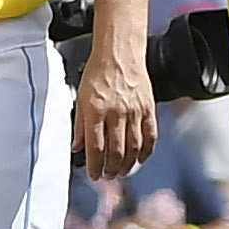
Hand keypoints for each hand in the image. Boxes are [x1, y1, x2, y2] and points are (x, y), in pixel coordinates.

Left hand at [72, 45, 153, 179]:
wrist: (119, 53)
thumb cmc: (98, 73)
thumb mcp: (80, 97)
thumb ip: (80, 125)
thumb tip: (77, 148)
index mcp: (96, 110)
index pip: (96, 147)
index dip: (95, 166)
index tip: (94, 175)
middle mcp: (116, 112)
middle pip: (116, 152)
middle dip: (111, 169)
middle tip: (108, 176)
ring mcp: (134, 111)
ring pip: (134, 147)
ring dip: (128, 165)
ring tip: (121, 171)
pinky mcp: (148, 108)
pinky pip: (150, 135)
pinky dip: (146, 151)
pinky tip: (140, 159)